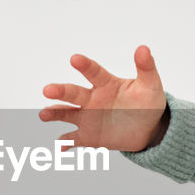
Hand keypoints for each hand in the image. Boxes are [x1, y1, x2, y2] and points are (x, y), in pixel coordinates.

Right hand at [40, 45, 167, 151]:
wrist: (148, 128)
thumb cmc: (147, 102)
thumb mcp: (150, 85)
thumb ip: (146, 67)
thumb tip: (143, 48)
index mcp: (106, 83)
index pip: (94, 72)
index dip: (85, 65)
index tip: (75, 59)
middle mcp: (92, 98)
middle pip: (74, 92)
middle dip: (60, 91)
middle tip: (48, 89)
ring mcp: (88, 117)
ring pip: (67, 114)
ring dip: (55, 113)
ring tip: (43, 114)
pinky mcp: (89, 136)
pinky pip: (74, 139)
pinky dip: (65, 142)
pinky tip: (59, 146)